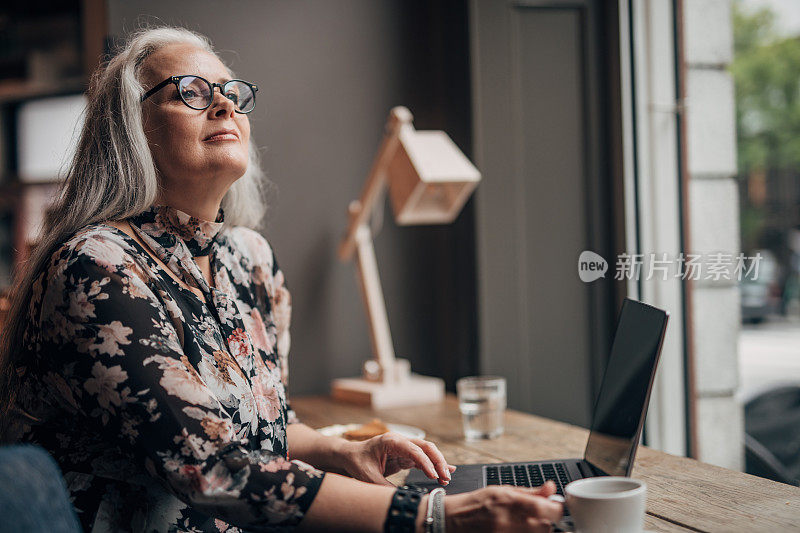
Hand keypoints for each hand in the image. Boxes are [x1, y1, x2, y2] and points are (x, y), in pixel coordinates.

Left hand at [340, 432, 456, 485]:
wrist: (350, 456)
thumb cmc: (357, 461)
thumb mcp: (367, 476)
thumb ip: (383, 486)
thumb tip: (398, 498)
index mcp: (391, 441)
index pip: (413, 450)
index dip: (425, 462)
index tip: (433, 475)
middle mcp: (401, 441)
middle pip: (426, 447)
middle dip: (438, 461)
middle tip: (445, 477)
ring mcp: (404, 448)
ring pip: (427, 453)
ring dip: (438, 464)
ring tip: (446, 478)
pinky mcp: (405, 456)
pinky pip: (423, 460)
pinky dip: (433, 466)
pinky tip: (446, 471)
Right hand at [444, 481, 562, 531]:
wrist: (453, 520)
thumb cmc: (476, 504)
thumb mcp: (501, 490)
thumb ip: (530, 492)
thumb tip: (551, 488)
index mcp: (508, 501)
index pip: (544, 508)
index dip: (556, 509)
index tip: (555, 508)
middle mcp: (507, 520)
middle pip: (544, 526)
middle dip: (546, 521)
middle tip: (538, 517)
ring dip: (536, 530)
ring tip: (526, 524)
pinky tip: (519, 530)